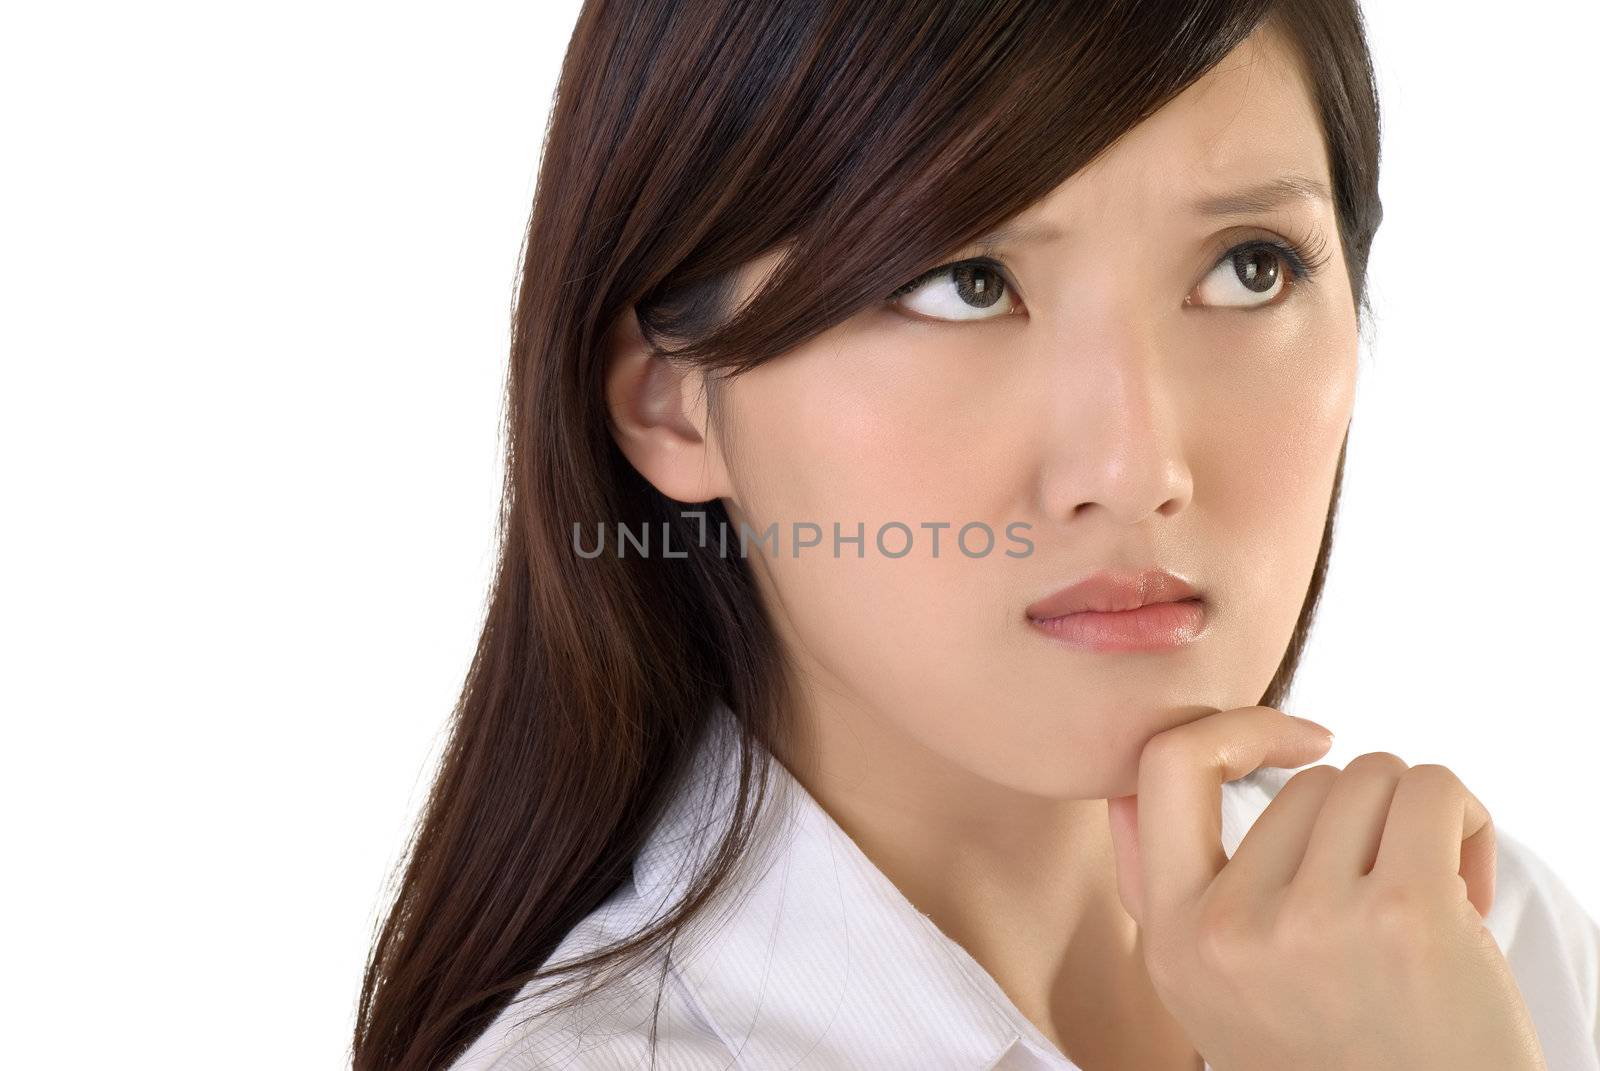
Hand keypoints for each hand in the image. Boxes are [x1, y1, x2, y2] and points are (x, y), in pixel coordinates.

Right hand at [1105, 705, 1545, 1070]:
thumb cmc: (1334, 1060)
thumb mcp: (1210, 992)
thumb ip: (1164, 893)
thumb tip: (1125, 783)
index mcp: (1169, 942)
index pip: (1161, 767)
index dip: (1232, 731)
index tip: (1294, 744)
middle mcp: (1225, 931)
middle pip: (1305, 782)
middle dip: (1363, 819)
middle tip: (1387, 892)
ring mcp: (1311, 922)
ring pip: (1369, 776)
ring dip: (1416, 821)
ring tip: (1431, 904)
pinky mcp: (1402, 916)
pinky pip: (1431, 790)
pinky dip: (1464, 819)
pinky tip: (1470, 885)